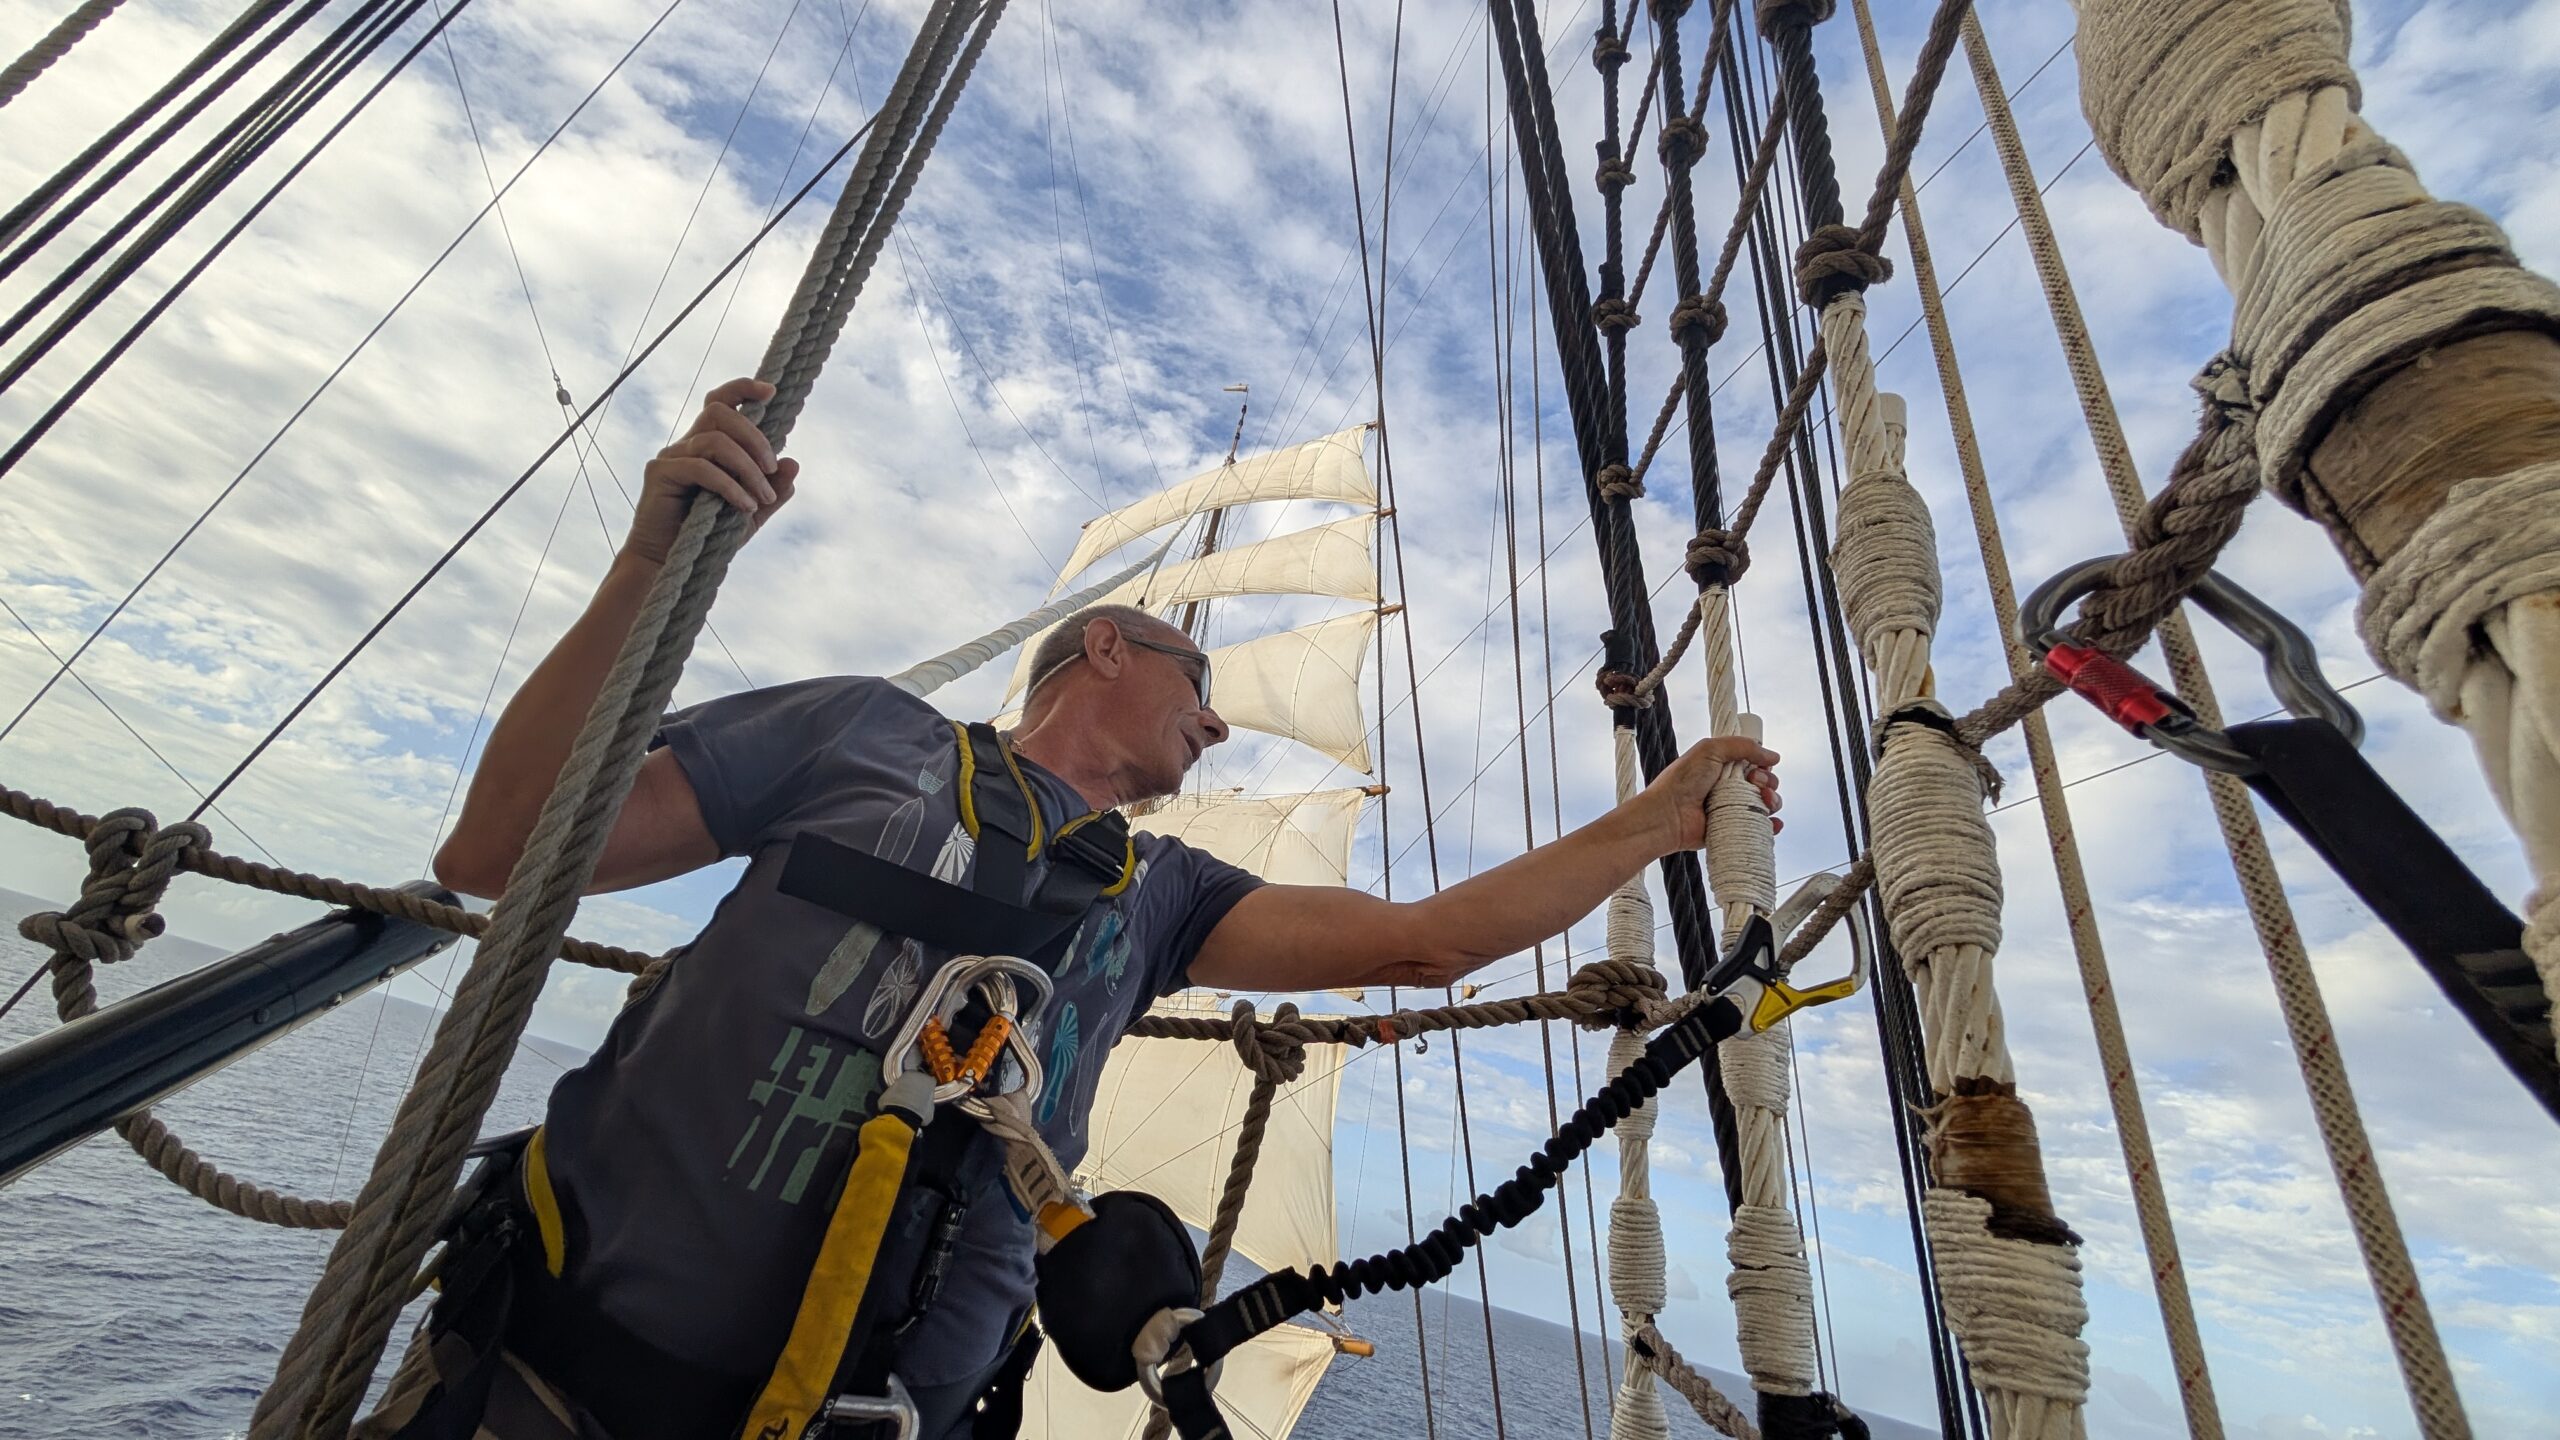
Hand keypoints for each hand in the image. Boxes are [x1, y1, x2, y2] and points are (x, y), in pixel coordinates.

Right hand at [624, 378, 799, 564]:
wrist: (671, 564)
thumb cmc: (709, 537)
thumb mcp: (751, 514)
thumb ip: (772, 491)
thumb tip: (793, 463)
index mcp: (708, 445)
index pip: (721, 403)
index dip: (743, 389)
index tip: (772, 392)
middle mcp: (688, 444)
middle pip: (720, 413)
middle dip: (754, 437)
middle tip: (771, 468)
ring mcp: (671, 456)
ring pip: (715, 441)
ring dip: (747, 468)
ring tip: (761, 497)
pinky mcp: (660, 473)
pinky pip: (701, 467)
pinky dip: (729, 486)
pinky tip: (745, 506)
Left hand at [1629, 734, 1781, 854]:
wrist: (1668, 815)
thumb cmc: (1681, 781)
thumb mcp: (1710, 750)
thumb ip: (1742, 746)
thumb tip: (1772, 756)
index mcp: (1723, 767)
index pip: (1754, 764)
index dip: (1762, 765)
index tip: (1759, 766)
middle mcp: (1729, 787)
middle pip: (1763, 784)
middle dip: (1768, 782)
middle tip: (1755, 782)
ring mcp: (1732, 809)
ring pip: (1765, 805)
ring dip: (1772, 801)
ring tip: (1763, 800)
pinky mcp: (1732, 828)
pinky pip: (1759, 827)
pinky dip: (1771, 826)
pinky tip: (1772, 823)